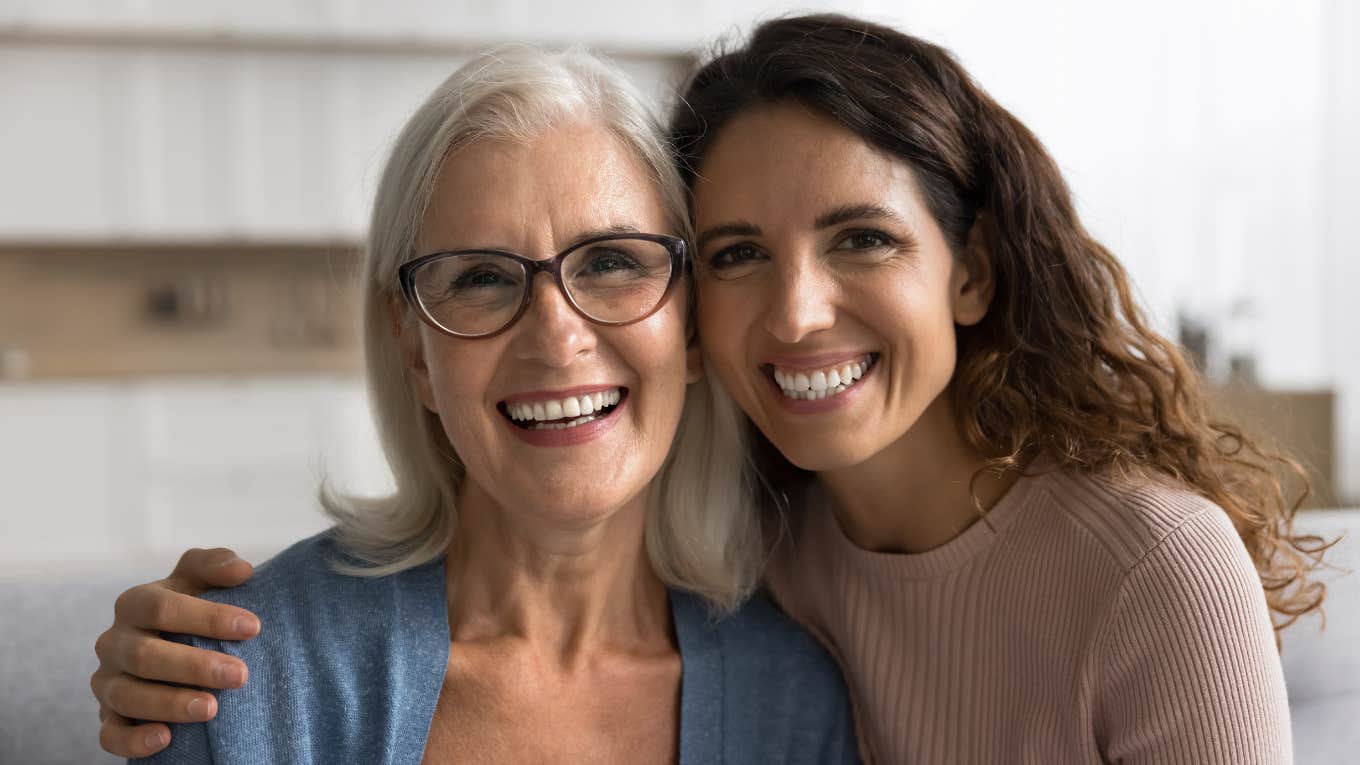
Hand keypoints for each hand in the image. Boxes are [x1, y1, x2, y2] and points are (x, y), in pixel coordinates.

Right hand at [91, 547, 260, 756]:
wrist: (172, 641)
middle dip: (194, 666)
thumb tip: (242, 571)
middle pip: (145, 655)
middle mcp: (114, 642)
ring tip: (211, 709)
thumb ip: (216, 564)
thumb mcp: (200, 579)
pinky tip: (166, 738)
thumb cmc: (191, 607)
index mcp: (134, 603)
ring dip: (170, 704)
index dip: (207, 617)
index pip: (163, 607)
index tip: (253, 627)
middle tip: (240, 675)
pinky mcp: (109, 716)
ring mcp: (107, 681)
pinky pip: (110, 734)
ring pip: (127, 696)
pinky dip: (133, 740)